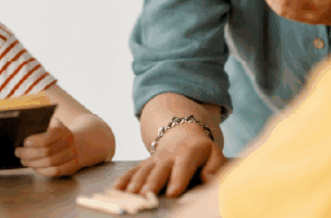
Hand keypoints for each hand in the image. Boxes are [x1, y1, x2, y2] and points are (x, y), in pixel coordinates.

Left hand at [15, 116, 79, 176]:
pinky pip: (54, 171)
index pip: (47, 138)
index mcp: (62, 130)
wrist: (77, 144)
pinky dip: (41, 170)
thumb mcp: (52, 125)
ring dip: (33, 163)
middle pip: (46, 152)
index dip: (34, 142)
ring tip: (24, 160)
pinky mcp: (71, 167)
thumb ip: (40, 126)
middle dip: (28, 154)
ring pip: (49, 163)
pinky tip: (34, 167)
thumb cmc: (58, 135)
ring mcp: (71, 155)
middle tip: (18, 152)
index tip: (25, 143)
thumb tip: (22, 130)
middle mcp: (69, 142)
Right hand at [113, 124, 227, 197]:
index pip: (183, 167)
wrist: (183, 135)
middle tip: (146, 195)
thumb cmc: (202, 152)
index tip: (172, 193)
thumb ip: (214, 168)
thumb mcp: (214, 155)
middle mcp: (168, 156)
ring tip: (130, 195)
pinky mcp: (144, 164)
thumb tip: (209, 180)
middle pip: (159, 170)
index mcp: (188, 153)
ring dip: (135, 183)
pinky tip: (115, 189)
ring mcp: (153, 159)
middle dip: (152, 183)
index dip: (178, 179)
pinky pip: (132, 171)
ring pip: (143, 171)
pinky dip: (123, 180)